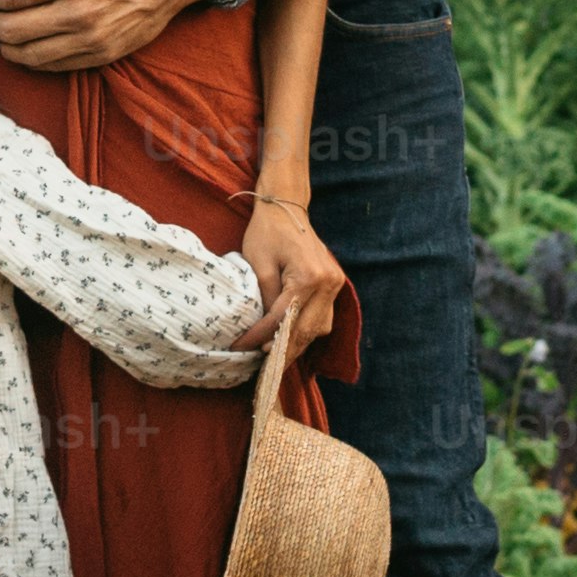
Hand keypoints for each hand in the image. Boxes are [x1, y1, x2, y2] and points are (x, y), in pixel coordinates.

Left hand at [241, 197, 348, 358]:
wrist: (287, 207)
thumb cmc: (267, 232)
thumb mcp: (258, 264)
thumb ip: (265, 300)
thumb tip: (265, 331)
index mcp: (309, 277)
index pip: (282, 317)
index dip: (260, 336)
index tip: (240, 348)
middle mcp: (328, 283)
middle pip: (306, 329)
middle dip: (284, 351)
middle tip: (262, 369)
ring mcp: (336, 283)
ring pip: (320, 328)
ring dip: (298, 344)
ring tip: (274, 358)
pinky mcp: (335, 283)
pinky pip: (324, 316)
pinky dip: (307, 330)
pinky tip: (290, 339)